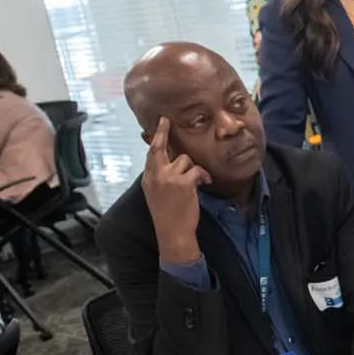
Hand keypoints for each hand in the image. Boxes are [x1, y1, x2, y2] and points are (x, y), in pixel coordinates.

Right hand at [142, 117, 208, 262]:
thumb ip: (160, 178)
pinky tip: (205, 183)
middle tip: (167, 120)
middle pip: (159, 148)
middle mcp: (155, 176)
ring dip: (194, 168)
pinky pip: (197, 170)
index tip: (159, 124)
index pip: (151, 154)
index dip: (156, 138)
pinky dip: (204, 176)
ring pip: (185, 159)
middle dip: (163, 132)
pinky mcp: (183, 184)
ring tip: (198, 181)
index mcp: (148, 179)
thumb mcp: (157, 195)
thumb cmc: (168, 216)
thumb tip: (170, 163)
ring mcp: (168, 179)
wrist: (173, 233)